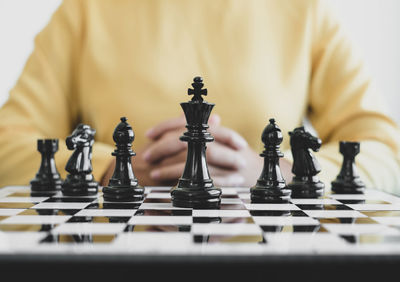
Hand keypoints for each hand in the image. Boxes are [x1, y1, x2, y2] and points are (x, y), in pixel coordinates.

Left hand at [142, 115, 292, 186]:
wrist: (265, 172)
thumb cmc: (237, 155)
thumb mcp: (221, 138)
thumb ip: (203, 129)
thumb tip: (179, 119)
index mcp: (216, 129)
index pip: (187, 123)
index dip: (165, 127)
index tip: (149, 134)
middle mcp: (221, 142)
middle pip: (188, 140)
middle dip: (163, 148)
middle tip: (147, 156)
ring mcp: (225, 160)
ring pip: (194, 160)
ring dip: (171, 168)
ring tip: (154, 174)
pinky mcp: (228, 179)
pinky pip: (205, 180)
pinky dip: (188, 184)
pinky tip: (173, 188)